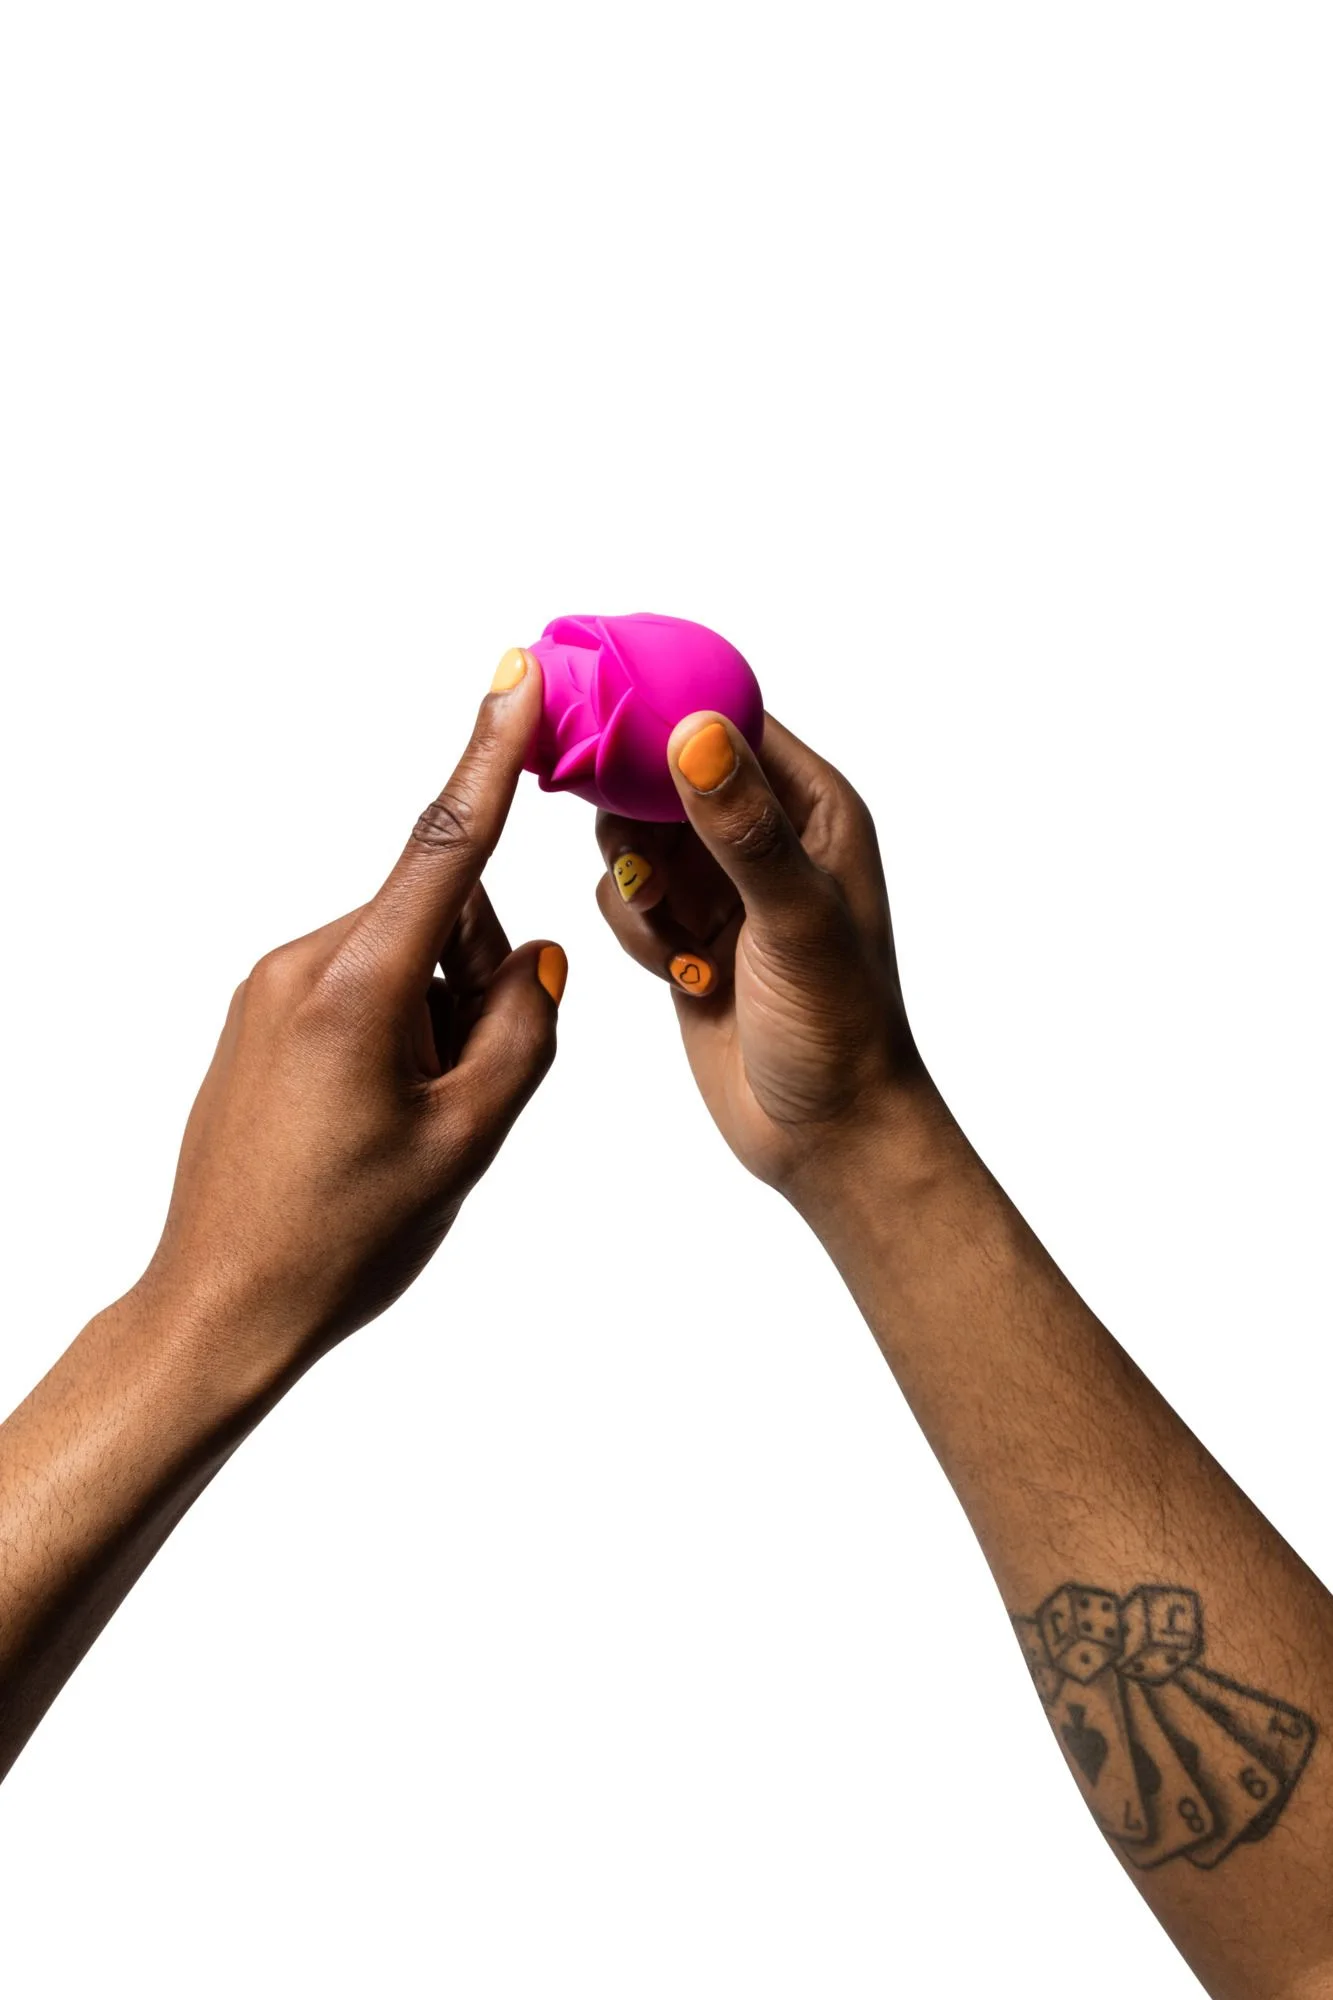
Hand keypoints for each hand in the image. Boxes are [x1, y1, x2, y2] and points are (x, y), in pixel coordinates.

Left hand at [141, 650, 565, 1379]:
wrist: (221, 1304)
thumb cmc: (343, 1237)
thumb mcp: (468, 1139)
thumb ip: (523, 1028)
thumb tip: (531, 955)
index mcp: (355, 987)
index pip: (445, 845)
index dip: (491, 753)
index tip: (517, 673)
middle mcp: (301, 964)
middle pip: (438, 917)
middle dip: (478, 980)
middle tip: (463, 1094)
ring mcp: (269, 987)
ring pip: (403, 955)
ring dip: (437, 1013)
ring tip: (410, 1120)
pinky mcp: (258, 1014)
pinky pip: (358, 983)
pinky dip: (396, 1028)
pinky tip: (376, 1116)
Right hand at [594, 711, 925, 1202]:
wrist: (827, 1135)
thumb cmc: (841, 1028)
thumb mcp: (795, 918)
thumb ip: (744, 828)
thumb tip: (694, 732)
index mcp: (813, 807)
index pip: (728, 720)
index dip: (663, 710)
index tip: (600, 718)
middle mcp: (765, 833)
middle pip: (663, 773)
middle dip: (635, 816)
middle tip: (642, 866)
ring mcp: (721, 884)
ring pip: (633, 838)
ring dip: (636, 887)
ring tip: (677, 936)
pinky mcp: (684, 932)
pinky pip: (626, 899)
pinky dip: (636, 932)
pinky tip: (681, 975)